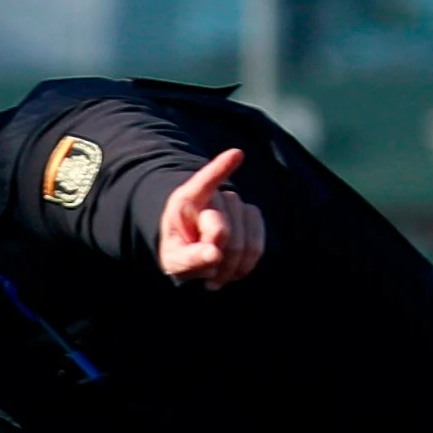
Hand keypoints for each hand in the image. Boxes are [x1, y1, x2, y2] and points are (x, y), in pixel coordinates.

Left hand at [154, 150, 264, 288]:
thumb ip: (189, 259)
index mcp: (186, 201)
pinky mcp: (252, 215)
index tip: (236, 155)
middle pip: (223, 231)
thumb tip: (215, 255)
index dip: (220, 169)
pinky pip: (258, 242)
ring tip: (216, 277)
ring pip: (244, 239)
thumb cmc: (179, 253)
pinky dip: (248, 262)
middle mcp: (213, 198)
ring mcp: (235, 204)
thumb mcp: (173, 260)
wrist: (193, 251)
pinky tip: (234, 272)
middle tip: (205, 276)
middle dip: (216, 258)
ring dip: (232, 264)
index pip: (204, 183)